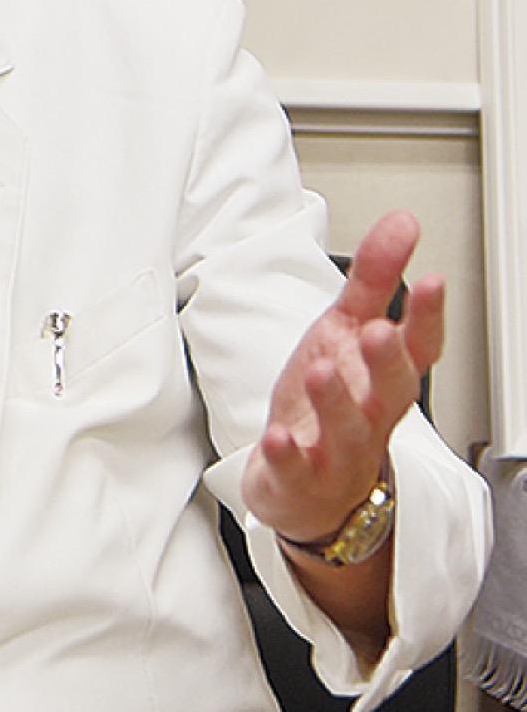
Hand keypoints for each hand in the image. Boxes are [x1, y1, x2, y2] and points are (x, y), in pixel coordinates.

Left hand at [242, 210, 443, 543]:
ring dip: (335, 402)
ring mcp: (335, 452)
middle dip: (387, 362)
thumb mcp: (345, 332)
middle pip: (390, 392)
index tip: (432, 280)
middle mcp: (368, 416)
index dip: (427, 317)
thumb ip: (373, 279)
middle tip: (379, 332)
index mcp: (381, 378)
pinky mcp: (297, 479)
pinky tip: (278, 437)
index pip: (418, 348)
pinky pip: (295, 470)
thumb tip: (401, 222)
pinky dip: (286, 455)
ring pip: (345, 430)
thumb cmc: (328, 403)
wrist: (305, 489)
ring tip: (323, 372)